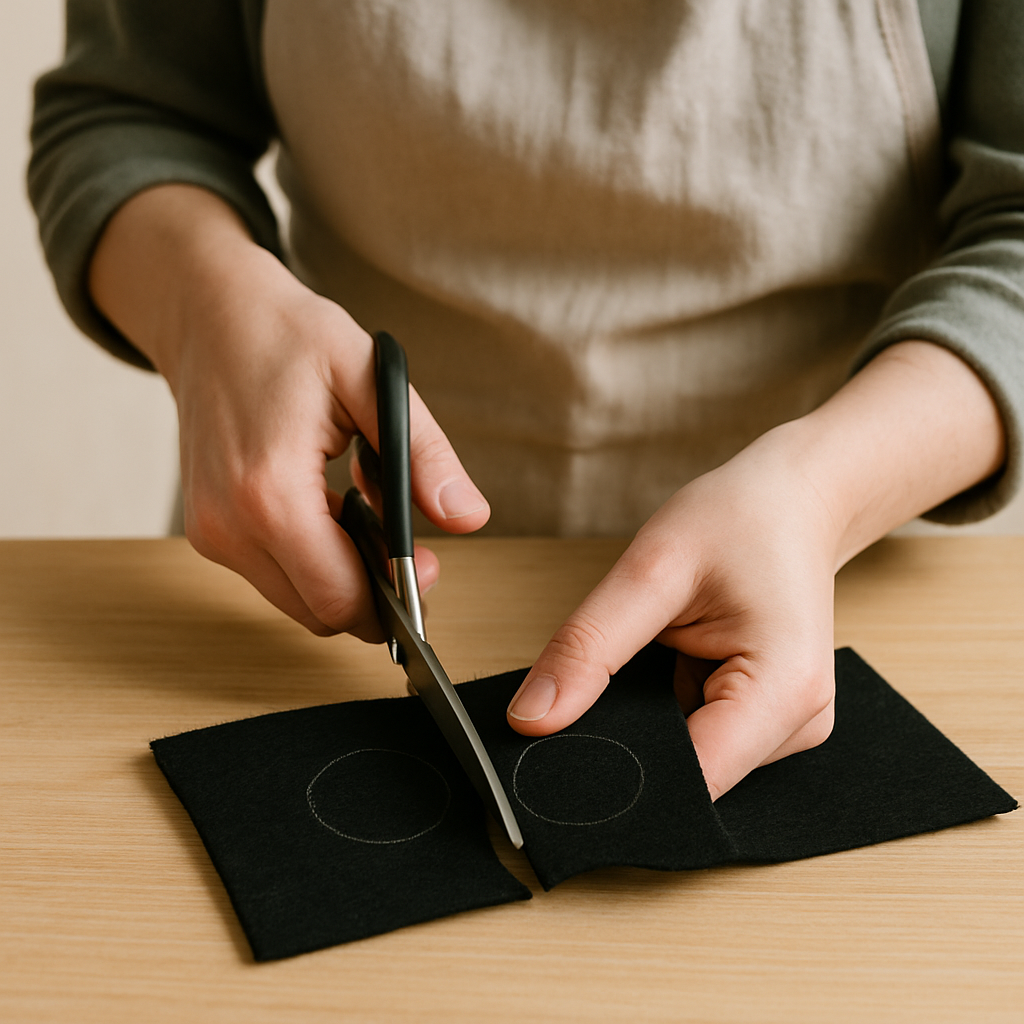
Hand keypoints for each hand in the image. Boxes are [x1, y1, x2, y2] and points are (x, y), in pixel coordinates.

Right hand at [90, 185, 489, 637]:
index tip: (429, 568)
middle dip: (374, 591)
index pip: (339, 596)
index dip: (394, 598)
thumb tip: (469, 517)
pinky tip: (333, 505)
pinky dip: (314, 557)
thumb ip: (423, 455)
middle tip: (410, 546)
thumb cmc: (286, 334)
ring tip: (365, 508)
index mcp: (268, 491)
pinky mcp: (209, 528)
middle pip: (319, 611)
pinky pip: (275, 573)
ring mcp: (211, 531)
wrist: (208, 312)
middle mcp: (228, 524)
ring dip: (343, 573)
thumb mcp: (372, 379)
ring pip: (298, 599)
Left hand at [506, 431, 838, 799]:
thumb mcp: (650, 570)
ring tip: (652, 654)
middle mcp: (797, 724)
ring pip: (689, 759)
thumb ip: (588, 647)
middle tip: (604, 675)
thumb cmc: (740, 519)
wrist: (792, 502)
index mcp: (784, 691)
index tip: (562, 747)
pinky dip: (668, 709)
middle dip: (630, 741)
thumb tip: (531, 719)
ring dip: (649, 721)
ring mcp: (787, 727)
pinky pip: (700, 737)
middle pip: (687, 775)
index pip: (688, 781)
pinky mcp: (768, 721)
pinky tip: (670, 662)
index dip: (617, 772)